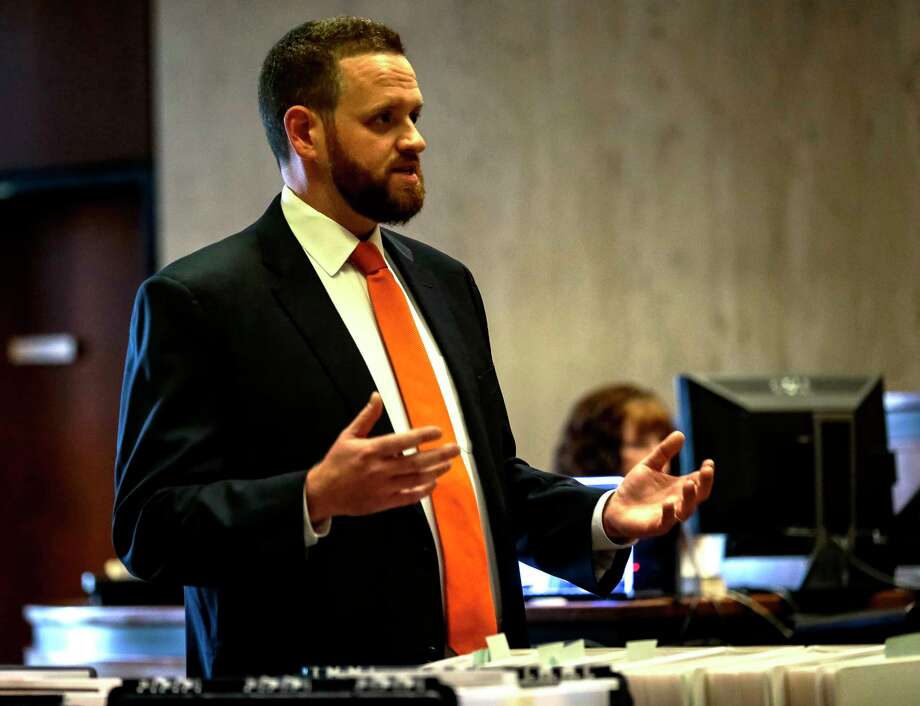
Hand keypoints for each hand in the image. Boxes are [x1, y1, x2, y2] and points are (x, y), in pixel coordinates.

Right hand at [305, 392, 459, 523]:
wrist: (322, 492)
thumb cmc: (337, 462)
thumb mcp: (348, 436)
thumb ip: (366, 417)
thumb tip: (377, 396)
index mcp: (371, 450)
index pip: (402, 441)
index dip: (422, 436)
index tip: (438, 431)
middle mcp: (379, 469)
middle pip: (415, 462)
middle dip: (438, 455)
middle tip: (454, 449)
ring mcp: (383, 488)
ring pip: (415, 480)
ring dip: (435, 472)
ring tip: (448, 464)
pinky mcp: (384, 502)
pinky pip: (408, 497)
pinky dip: (423, 491)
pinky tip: (433, 483)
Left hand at [602, 431, 713, 538]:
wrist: (616, 508)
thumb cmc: (636, 488)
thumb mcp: (649, 465)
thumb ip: (664, 452)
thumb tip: (680, 433)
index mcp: (679, 487)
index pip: (699, 480)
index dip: (706, 473)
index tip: (708, 462)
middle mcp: (679, 502)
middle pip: (699, 495)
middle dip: (705, 484)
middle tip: (706, 471)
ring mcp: (669, 515)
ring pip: (686, 510)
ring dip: (689, 498)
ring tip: (689, 483)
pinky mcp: (656, 526)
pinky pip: (667, 522)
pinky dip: (669, 513)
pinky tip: (669, 503)